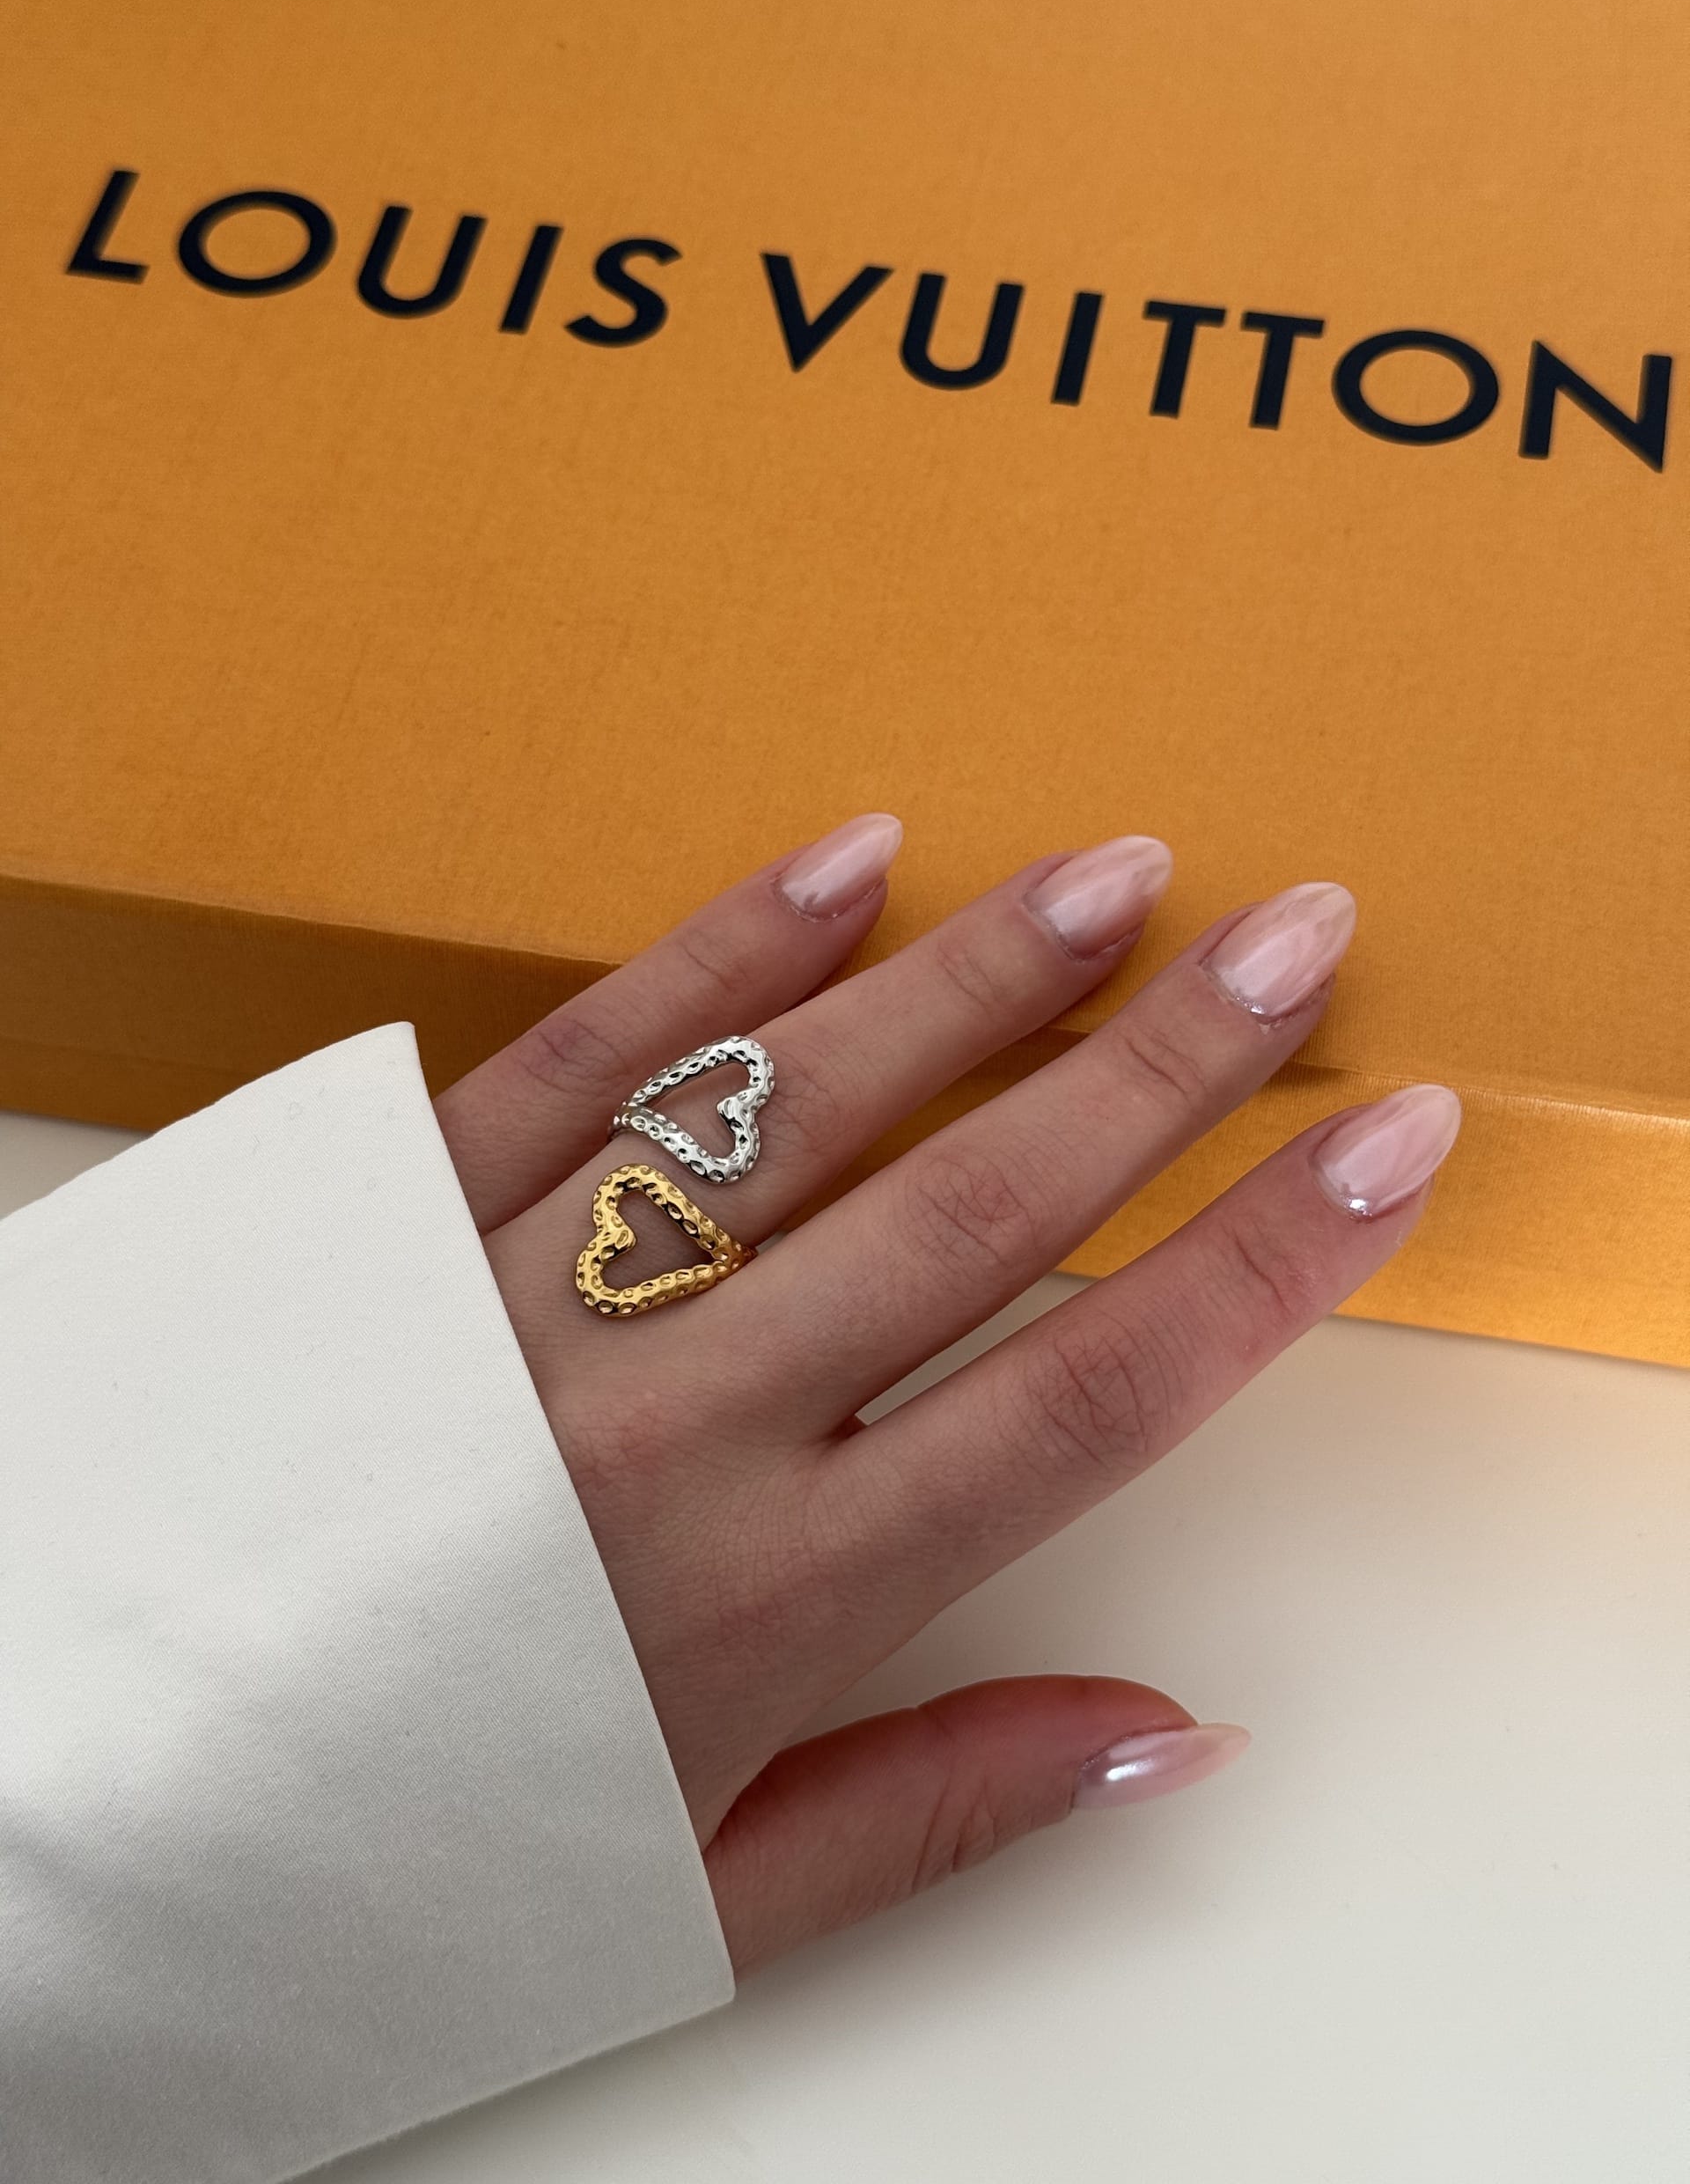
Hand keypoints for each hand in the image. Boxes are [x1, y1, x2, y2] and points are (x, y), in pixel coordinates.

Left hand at [433, 817, 1458, 1972]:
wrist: (72, 1798)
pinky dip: (718, 952)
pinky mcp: (385, 1219)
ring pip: (793, 1104)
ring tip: (1115, 877)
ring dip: (975, 982)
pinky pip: (578, 1057)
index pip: (1078, 1400)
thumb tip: (1171, 1728)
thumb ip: (938, 1808)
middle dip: (1163, 1067)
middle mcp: (658, 1430)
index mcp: (759, 1603)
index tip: (1380, 1152)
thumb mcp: (685, 1895)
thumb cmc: (393, 1860)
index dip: (1256, 1268)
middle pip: (970, 1212)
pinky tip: (847, 862)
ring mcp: (517, 1304)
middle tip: (1292, 937)